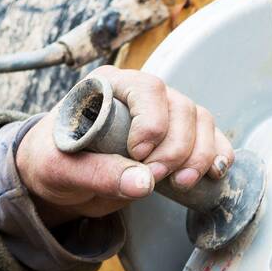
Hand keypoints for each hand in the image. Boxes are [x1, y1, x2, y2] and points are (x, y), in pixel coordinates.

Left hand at [15, 65, 235, 224]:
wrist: (59, 178)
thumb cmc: (53, 161)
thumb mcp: (62, 169)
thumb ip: (98, 174)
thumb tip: (144, 184)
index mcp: (110, 86)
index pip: (148, 89)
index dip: (153, 122)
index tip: (138, 154)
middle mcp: (142, 95)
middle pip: (181, 108)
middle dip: (175, 149)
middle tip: (155, 179)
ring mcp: (164, 115)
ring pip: (201, 123)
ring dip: (198, 156)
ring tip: (180, 184)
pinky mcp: (177, 139)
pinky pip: (210, 139)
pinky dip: (217, 155)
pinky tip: (215, 173)